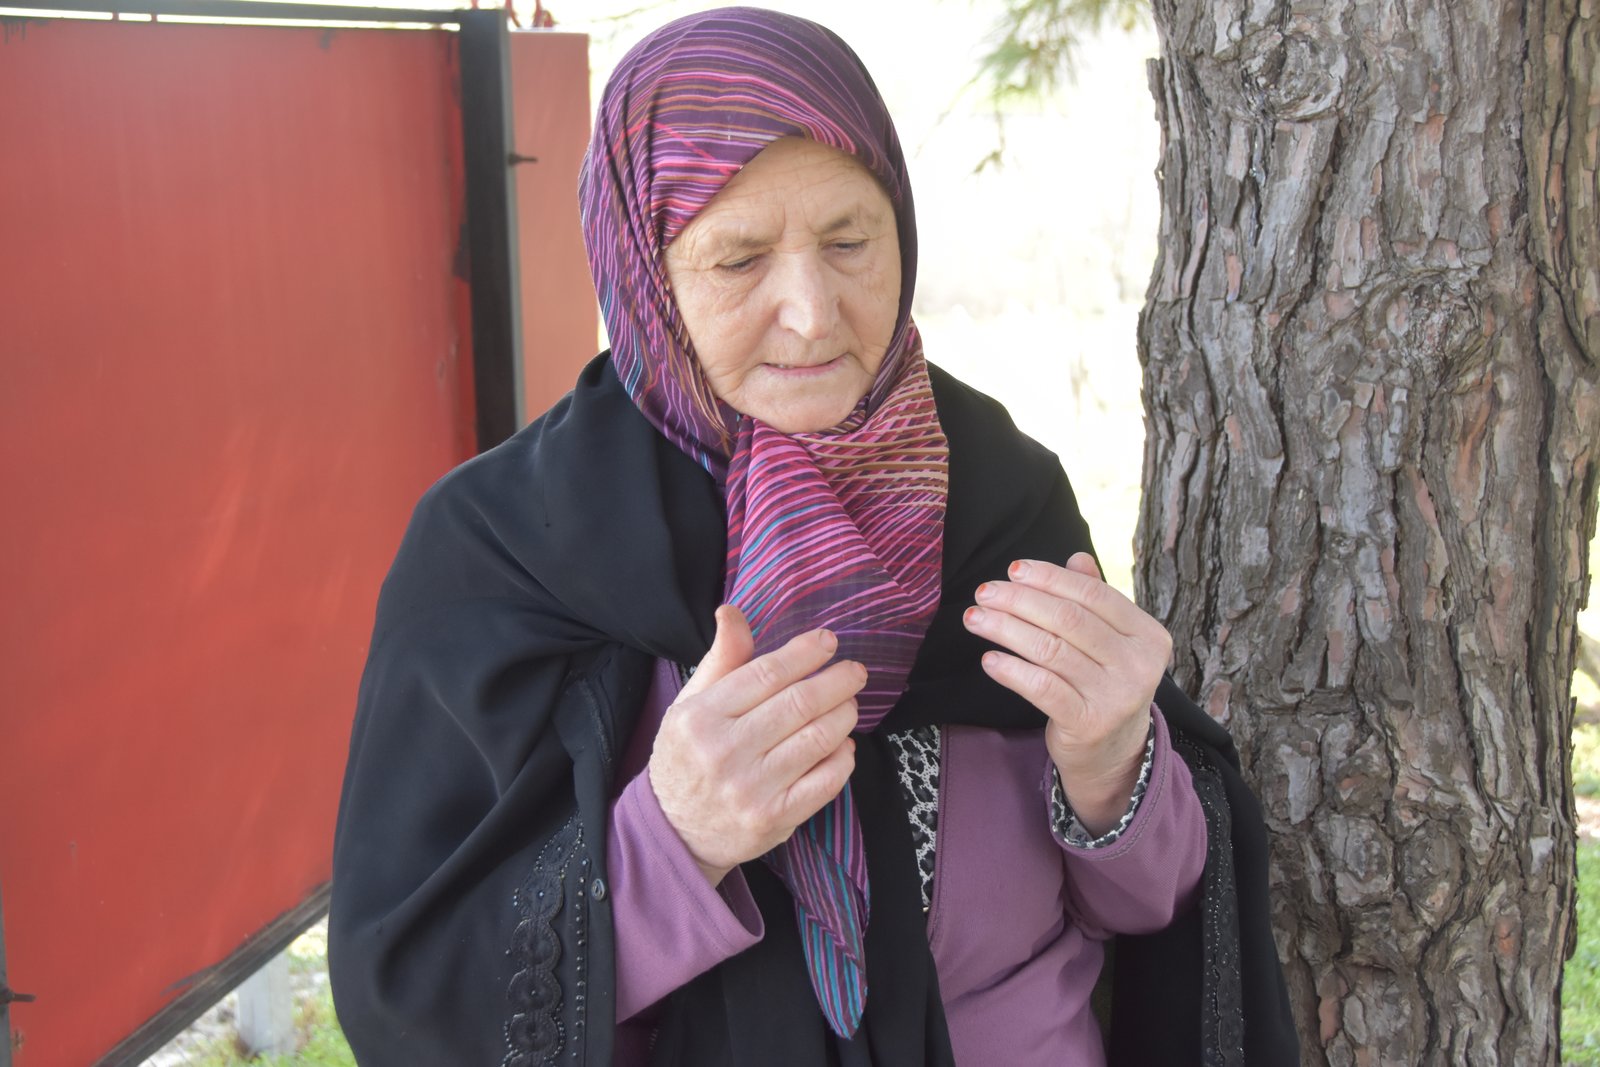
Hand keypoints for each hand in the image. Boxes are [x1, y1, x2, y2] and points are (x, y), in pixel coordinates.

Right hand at [649, 605, 864, 886]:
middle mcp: (725, 752)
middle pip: (799, 704)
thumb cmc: (687, 757)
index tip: (828, 642)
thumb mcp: (689, 704)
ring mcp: (752, 789)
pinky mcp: (774, 818)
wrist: (674, 831)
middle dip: (836, 681)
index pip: (766, 673)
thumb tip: (732, 612)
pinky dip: (843, 757)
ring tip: (849, 704)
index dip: (804, 653)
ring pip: (818, 739)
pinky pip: (825, 781)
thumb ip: (720, 660)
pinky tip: (843, 744)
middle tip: (854, 672)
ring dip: (844, 715)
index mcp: (701, 717)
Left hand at [961, 552, 1169, 834]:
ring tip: (975, 618)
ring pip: (1051, 650)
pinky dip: (1012, 671)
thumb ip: (1095, 600)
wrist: (1112, 753)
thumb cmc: (1104, 685)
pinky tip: (988, 659)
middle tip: (983, 592)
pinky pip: (1042, 688)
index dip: (1050, 578)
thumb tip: (1075, 558)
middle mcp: (1138, 665)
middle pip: (1069, 620)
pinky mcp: (1088, 724)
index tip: (1013, 570)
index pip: (1093, 595)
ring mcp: (1115, 697)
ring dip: (1006, 629)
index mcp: (1147, 635)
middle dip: (1020, 601)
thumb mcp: (1110, 642)